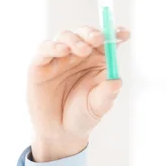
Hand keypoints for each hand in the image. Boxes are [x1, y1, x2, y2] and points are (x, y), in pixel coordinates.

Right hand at [27, 26, 129, 161]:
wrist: (60, 131)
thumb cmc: (84, 114)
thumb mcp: (98, 106)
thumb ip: (107, 93)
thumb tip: (116, 81)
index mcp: (99, 60)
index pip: (109, 41)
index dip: (116, 34)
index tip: (124, 33)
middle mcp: (80, 55)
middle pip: (86, 34)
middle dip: (92, 33)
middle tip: (98, 38)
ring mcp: (60, 57)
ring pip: (66, 36)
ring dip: (75, 39)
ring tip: (82, 49)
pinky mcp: (41, 64)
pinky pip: (45, 49)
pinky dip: (53, 46)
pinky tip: (63, 51)